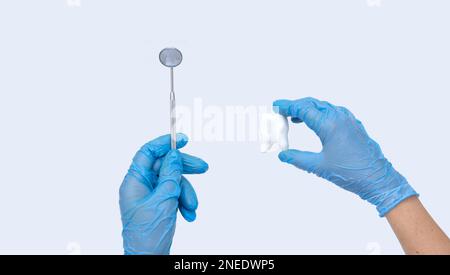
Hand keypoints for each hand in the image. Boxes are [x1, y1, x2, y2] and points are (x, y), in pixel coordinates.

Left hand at [119, 133, 207, 254]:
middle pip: (164, 166)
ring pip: (173, 182)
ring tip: (192, 207)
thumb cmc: (148, 234)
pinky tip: (189, 214)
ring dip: (187, 193)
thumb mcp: (163, 200)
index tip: (182, 140)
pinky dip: (184, 203)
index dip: (164, 143)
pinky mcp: (159, 206)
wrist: (148, 259)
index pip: (147, 153)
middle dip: (184, 169)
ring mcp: (150, 197)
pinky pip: (174, 196)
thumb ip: (169, 174)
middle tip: (202, 168)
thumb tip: (173, 155)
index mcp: (134, 182)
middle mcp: (141, 187)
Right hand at [273, 97, 417, 215]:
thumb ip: (297, 158)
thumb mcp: (319, 167)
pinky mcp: (354, 125)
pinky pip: (333, 112)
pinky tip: (314, 123)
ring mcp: (348, 119)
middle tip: (281, 111)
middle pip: (312, 103)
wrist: (378, 180)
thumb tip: (282, 155)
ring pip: (323, 106)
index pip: (303, 109)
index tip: (276, 106)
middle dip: (295, 106)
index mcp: (329, 124)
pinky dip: (319, 113)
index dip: (287, 106)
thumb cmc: (351, 173)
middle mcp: (339, 117)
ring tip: (294, 117)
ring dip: (307, 109)